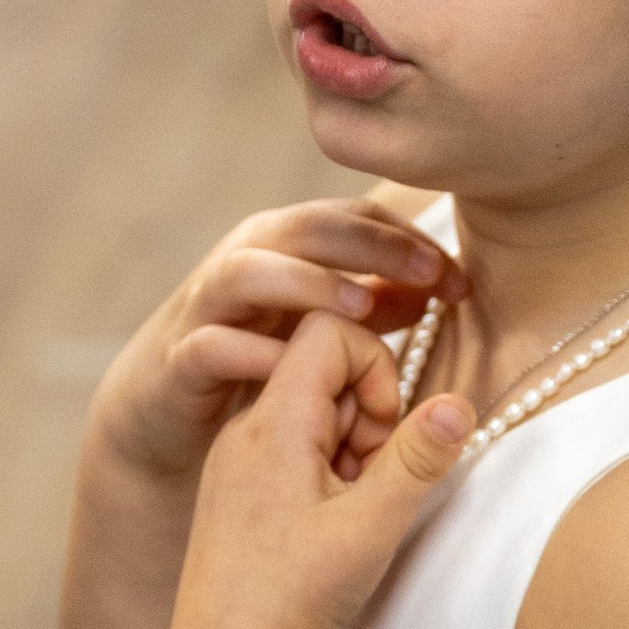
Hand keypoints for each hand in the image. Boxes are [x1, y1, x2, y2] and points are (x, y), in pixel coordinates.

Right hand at [91, 201, 466, 488]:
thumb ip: (376, 304)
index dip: (410, 242)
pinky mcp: (179, 359)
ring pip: (246, 271)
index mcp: (287, 246)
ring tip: (362, 307)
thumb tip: (438, 288)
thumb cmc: (257, 358)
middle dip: (371, 246)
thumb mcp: (324, 327)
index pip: (354, 219)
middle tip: (430, 272)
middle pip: (306, 228)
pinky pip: (208, 345)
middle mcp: (246, 261)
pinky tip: (291, 370)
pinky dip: (248, 353)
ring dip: (306, 283)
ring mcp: (207, 307)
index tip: (462, 281)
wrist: (166, 409)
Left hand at [168, 311, 473, 628]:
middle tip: (369, 476)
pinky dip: (322, 469)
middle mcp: (244, 428)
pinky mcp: (235, 488)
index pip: (329, 329)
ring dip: (348, 443)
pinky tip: (325, 522)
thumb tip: (459, 401)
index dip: (375, 366)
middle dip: (366, 410)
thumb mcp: (373, 525)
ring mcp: (234, 459)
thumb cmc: (293, 597)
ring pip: (309, 408)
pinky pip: (290, 445)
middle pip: (321, 365)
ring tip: (348, 505)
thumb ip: (419, 458)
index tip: (383, 434)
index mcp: (272, 421)